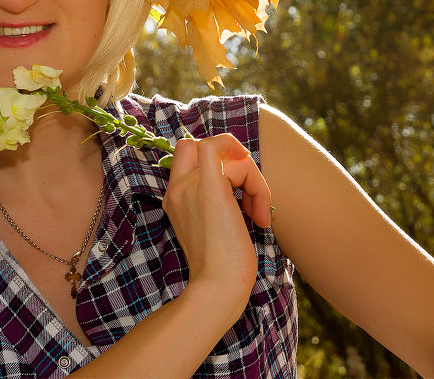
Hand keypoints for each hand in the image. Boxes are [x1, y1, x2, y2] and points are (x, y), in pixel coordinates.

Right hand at [162, 135, 271, 315]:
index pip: (185, 154)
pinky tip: (258, 203)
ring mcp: (189, 186)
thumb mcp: (215, 228)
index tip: (237, 191)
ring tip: (259, 214)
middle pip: (202, 146)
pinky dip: (248, 168)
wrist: (218, 289)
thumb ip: (218, 202)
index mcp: (175, 199)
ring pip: (222, 152)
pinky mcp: (208, 187)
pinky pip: (218, 145)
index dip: (214, 160)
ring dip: (251, 177)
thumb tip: (244, 184)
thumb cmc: (224, 269)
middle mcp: (177, 189)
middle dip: (230, 159)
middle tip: (247, 191)